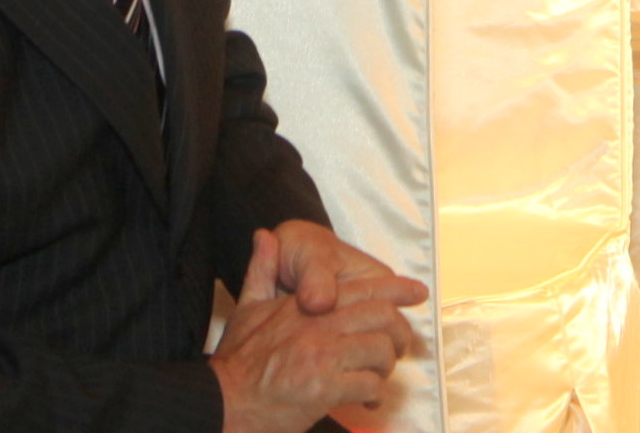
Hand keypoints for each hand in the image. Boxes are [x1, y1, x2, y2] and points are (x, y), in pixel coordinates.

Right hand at [212, 227, 421, 432]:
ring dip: (385, 367)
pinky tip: (366, 400)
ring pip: (379, 351)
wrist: (221, 402)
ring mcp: (322, 356)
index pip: (363, 289)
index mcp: (305, 305)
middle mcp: (318, 325)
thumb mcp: (247, 310)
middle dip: (399, 334)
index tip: (418, 293)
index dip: (397, 289)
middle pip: (382, 318)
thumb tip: (264, 236)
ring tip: (378, 377)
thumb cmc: (237, 361)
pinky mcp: (323, 388)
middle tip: (400, 349)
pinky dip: (373, 394)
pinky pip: (367, 385)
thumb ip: (262, 271)